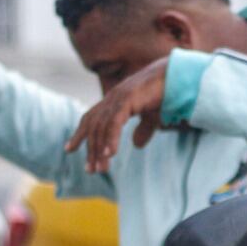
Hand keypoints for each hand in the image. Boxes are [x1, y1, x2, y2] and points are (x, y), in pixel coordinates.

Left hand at [64, 57, 169, 173]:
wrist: (177, 75)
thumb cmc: (166, 93)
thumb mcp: (152, 117)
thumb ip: (143, 130)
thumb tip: (136, 145)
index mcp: (115, 100)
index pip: (91, 118)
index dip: (80, 134)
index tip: (69, 149)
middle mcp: (112, 98)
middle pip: (93, 126)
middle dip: (90, 149)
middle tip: (91, 170)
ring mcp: (118, 98)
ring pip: (102, 127)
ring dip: (100, 150)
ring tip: (101, 169)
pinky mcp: (127, 99)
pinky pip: (114, 123)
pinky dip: (110, 139)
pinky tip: (110, 155)